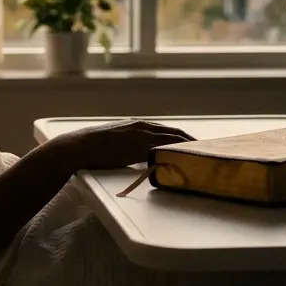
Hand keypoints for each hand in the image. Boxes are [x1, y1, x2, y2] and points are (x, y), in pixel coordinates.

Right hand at [51, 120, 194, 170]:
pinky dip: (176, 152)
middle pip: (175, 133)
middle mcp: (141, 126)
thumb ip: (131, 148)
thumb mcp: (116, 144)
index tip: (198, 147)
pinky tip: (185, 160)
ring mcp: (139, 134)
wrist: (75, 148)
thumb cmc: (92, 150)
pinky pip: (162, 148)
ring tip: (205, 156)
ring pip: (172, 139)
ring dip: (189, 147)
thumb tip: (145, 160)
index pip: (169, 131)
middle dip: (193, 142)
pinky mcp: (135, 145)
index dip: (185, 138)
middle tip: (210, 151)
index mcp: (137, 125)